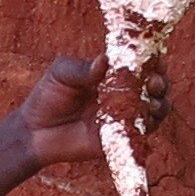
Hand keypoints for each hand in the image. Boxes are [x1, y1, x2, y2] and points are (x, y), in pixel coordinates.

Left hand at [15, 52, 169, 171]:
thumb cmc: (47, 97)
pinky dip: (148, 126)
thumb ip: (82, 69)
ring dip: (159, 104)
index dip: (151, 59)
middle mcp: (122, 94)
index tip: (154, 57)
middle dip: (160, 82)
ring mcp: (123, 117)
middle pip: (154, 86)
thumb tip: (105, 60)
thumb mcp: (61, 74)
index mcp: (112, 74)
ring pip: (154, 109)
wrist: (35, 132)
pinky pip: (142, 133)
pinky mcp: (119, 138)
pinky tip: (144, 120)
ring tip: (152, 102)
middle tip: (154, 81)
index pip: (139, 63)